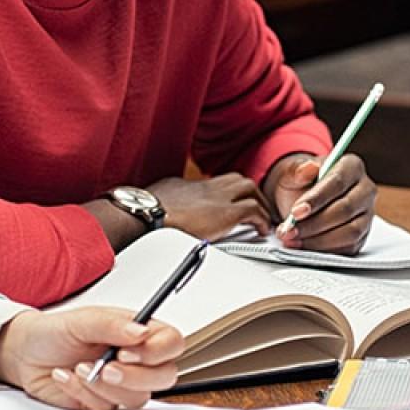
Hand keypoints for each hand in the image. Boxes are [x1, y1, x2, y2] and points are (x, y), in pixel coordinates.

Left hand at [0, 308, 182, 409]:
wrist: (24, 354)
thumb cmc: (55, 331)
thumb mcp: (83, 320)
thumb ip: (112, 325)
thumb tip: (141, 331)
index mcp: (138, 333)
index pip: (171, 343)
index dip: (157, 351)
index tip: (129, 351)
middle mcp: (136, 360)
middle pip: (164, 376)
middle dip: (135, 376)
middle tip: (107, 368)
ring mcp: (121, 384)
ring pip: (137, 397)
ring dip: (104, 386)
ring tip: (79, 368)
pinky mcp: (103, 403)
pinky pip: (106, 408)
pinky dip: (83, 393)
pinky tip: (66, 377)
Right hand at [146, 174, 270, 240]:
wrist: (148, 214)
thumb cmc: (147, 210)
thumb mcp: (158, 198)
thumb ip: (167, 199)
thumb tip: (163, 205)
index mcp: (191, 185)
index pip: (216, 183)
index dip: (227, 192)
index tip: (229, 202)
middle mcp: (208, 187)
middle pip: (237, 180)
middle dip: (249, 193)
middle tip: (254, 206)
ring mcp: (219, 198)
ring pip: (250, 189)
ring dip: (259, 202)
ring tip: (262, 218)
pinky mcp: (227, 213)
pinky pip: (254, 210)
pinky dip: (262, 219)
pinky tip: (262, 229)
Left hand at [266, 153, 376, 253]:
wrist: (302, 201)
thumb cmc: (301, 184)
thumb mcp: (292, 173)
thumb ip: (297, 170)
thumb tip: (307, 168)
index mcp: (352, 167)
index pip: (338, 182)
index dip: (317, 199)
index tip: (296, 212)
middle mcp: (365, 190)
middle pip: (344, 209)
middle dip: (313, 224)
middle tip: (289, 231)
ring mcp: (366, 215)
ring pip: (349, 232)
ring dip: (318, 240)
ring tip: (293, 240)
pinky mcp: (362, 236)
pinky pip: (348, 247)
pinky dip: (324, 250)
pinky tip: (304, 247)